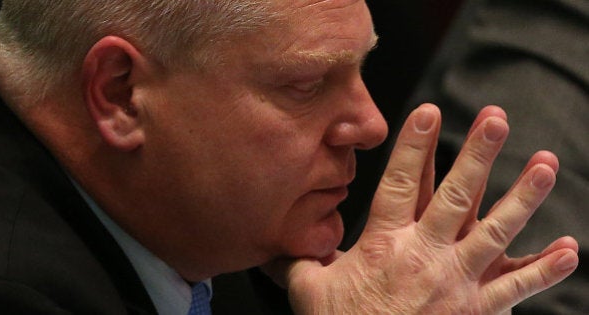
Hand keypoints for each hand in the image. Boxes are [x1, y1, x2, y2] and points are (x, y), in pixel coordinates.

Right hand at [269, 104, 578, 313]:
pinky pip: (516, 288)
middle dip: (477, 153)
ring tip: (544, 163)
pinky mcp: (477, 310)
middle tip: (497, 118)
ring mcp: (456, 283)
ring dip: (522, 197)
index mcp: (384, 245)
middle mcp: (424, 256)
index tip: (428, 111)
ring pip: (495, 232)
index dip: (414, 144)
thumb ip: (298, 259)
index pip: (401, 183)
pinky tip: (569, 249)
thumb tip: (276, 239)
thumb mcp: (309, 290)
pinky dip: (544, 270)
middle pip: (456, 196)